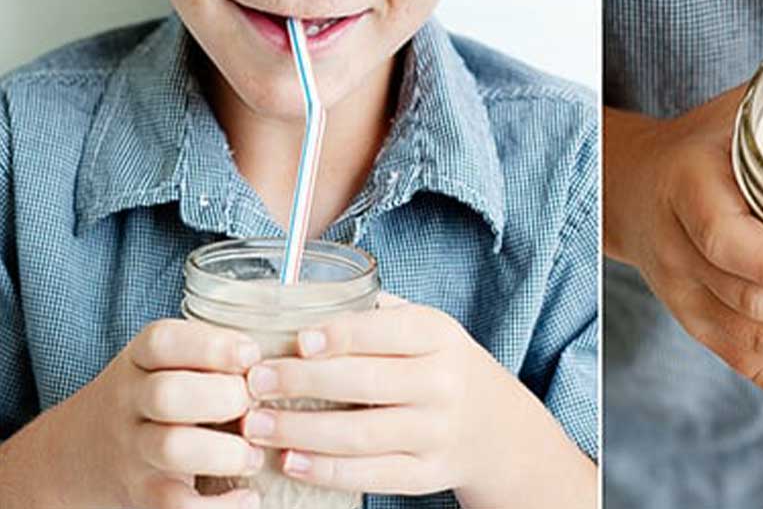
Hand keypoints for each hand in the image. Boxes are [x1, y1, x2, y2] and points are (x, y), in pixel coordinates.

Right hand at [74, 319, 263, 507]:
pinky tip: (248, 496)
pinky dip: (219, 508)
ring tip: (255, 455)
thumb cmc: (153, 394)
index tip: (252, 354)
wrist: (79, 453)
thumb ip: (212, 353)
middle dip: (223, 397)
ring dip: (226, 452)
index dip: (213, 346)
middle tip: (253, 405)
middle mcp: (129, 402)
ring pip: (172, 448)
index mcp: (140, 360)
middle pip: (168, 394)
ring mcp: (132, 450)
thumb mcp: (165, 362)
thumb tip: (287, 354)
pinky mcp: (142, 493)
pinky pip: (176, 505)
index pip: (163, 342)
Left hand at [241, 294, 593, 506]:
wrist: (496, 426)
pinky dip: (327, 472)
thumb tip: (298, 296)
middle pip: (367, 383)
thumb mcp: (426, 329)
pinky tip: (291, 463)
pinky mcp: (427, 474)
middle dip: (303, 383)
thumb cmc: (440, 366)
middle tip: (256, 381)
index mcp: (439, 336)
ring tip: (256, 425)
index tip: (298, 341)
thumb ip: (375, 313)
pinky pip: (372, 475)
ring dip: (301, 432)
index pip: (390, 330)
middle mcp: (443, 383)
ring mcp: (437, 432)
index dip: (343, 335)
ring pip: (363, 435)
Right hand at [603, 87, 762, 403]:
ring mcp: (685, 296)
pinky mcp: (698, 325)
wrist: (631, 187)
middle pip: (750, 303)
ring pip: (753, 342)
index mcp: (687, 189)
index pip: (724, 240)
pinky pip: (747, 365)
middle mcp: (680, 252)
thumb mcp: (734, 112)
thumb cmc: (700, 144)